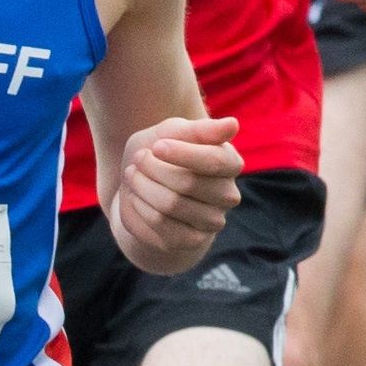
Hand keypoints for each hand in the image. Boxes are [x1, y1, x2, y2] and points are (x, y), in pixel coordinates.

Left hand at [100, 112, 242, 273]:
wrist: (144, 186)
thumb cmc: (162, 153)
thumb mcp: (174, 132)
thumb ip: (201, 130)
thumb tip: (233, 125)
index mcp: (230, 163)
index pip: (214, 161)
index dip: (182, 153)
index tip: (157, 146)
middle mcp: (228, 195)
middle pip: (188, 184)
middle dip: (155, 169)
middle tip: (138, 159)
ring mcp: (212, 221)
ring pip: (170, 205)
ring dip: (143, 187)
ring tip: (132, 174)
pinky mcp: (191, 240)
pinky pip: (160, 225)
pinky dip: (140, 207)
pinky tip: (134, 195)